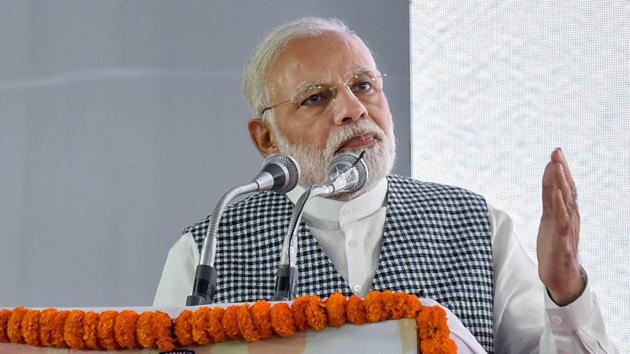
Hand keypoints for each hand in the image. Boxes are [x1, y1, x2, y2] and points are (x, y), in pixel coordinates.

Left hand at [537, 148, 585, 305]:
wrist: (561, 276)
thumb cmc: (555, 247)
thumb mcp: (550, 221)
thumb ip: (550, 202)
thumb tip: (550, 184)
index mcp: (566, 212)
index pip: (564, 187)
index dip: (561, 169)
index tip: (556, 152)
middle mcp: (569, 217)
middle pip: (566, 190)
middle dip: (561, 170)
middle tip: (557, 152)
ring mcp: (566, 228)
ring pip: (564, 202)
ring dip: (560, 183)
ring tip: (556, 166)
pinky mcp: (562, 240)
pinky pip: (561, 221)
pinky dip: (558, 206)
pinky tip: (555, 194)